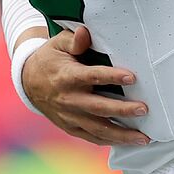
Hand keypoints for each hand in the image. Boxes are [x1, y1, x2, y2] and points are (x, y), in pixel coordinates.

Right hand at [21, 26, 149, 146]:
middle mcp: (68, 99)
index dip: (111, 77)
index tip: (132, 77)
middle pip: (98, 107)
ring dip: (122, 134)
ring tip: (144, 138)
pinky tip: (128, 141)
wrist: (28, 82)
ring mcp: (69, 116)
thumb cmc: (50, 60)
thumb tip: (85, 32)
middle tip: (143, 109)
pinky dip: (111, 141)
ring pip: (98, 128)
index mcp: (67, 76)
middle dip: (122, 110)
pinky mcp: (70, 127)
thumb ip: (73, 40)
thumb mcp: (57, 44)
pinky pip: (92, 137)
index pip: (92, 77)